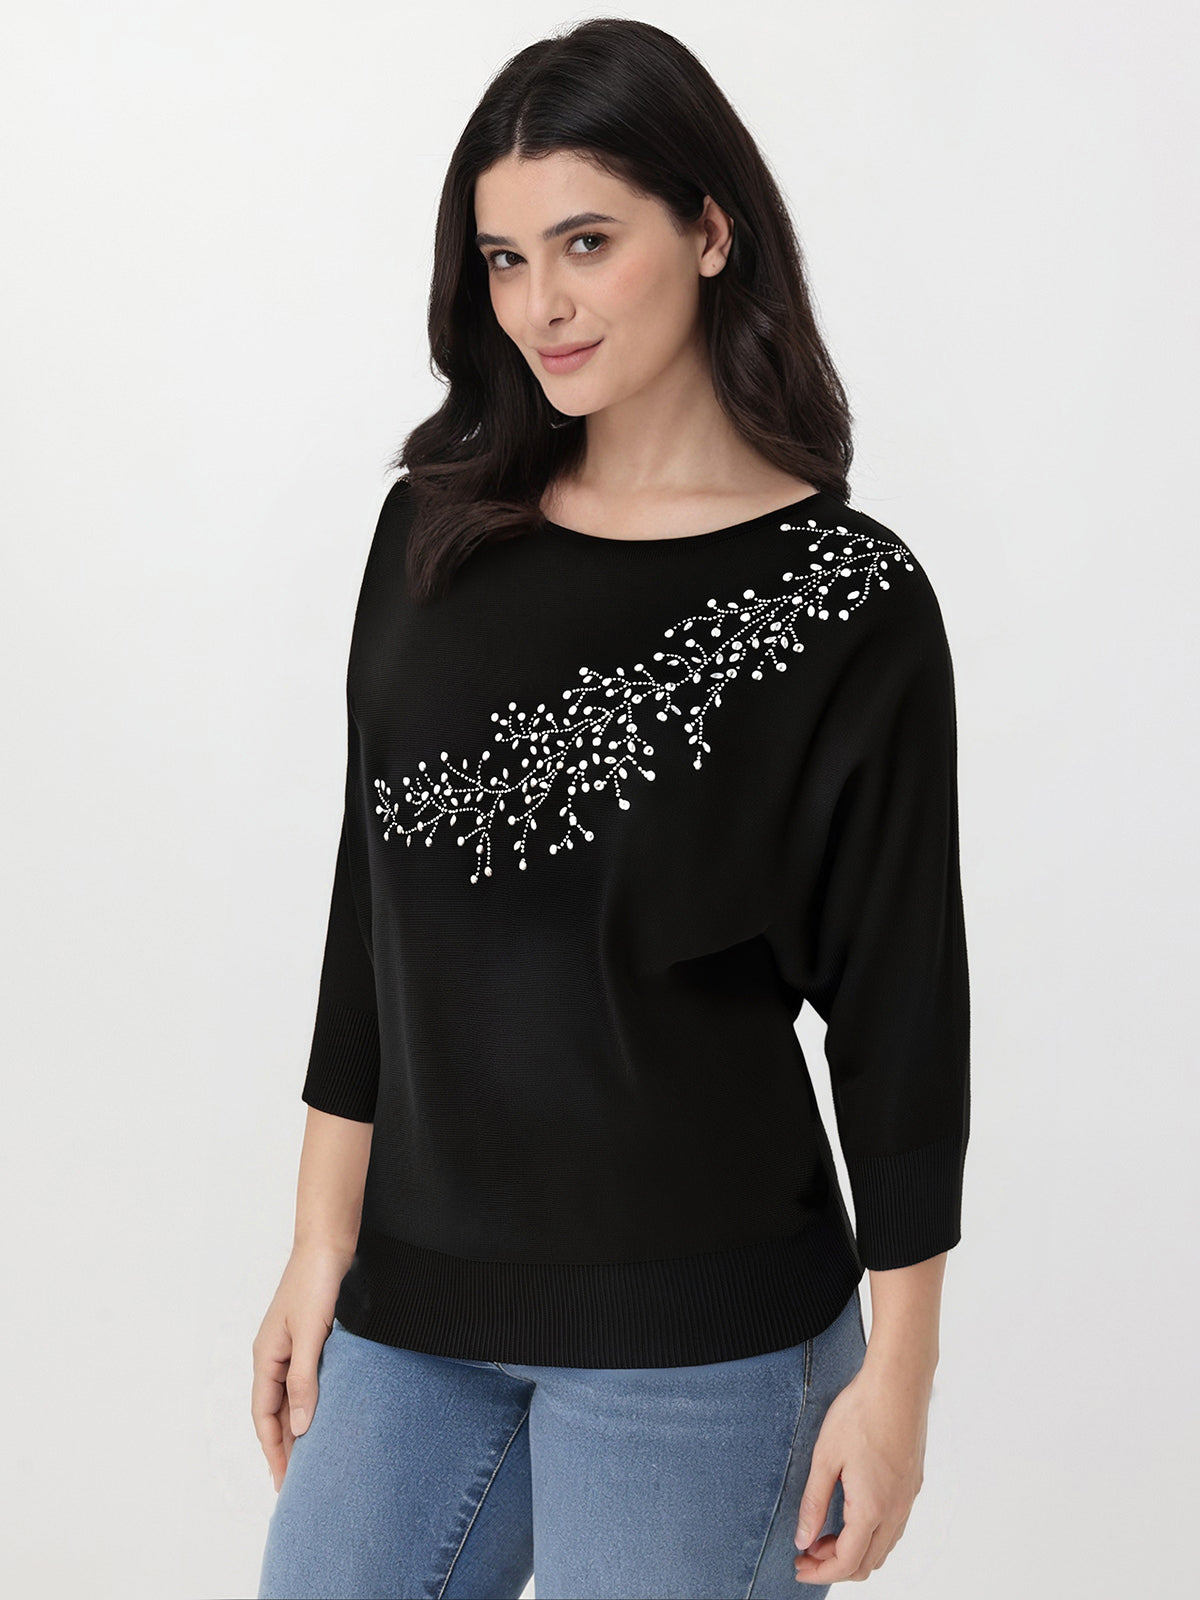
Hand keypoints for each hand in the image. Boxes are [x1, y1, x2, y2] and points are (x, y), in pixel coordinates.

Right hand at [250, 1243, 351, 1492]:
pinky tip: (326, 1414)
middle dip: (284, 1446)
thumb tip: (302, 1427)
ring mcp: (291, 1346)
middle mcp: (274, 1355)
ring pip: (291, 1397)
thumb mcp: (310, 1334)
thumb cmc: (315, 1282)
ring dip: (299, 1425)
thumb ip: (304, 1380)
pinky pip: (306, 1380)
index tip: (284, 1482)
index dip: (274, 1450)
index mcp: (266, 1357)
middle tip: (299, 1482)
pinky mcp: (311, 1337)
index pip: (264, 1416)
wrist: (329, 1242)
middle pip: (275, 1411)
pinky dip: (312, 1401)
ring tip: (312, 1458)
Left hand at [792, 1355, 930, 1583]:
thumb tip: (803, 1540)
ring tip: (823, 1533)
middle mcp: (895, 1511)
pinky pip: (893, 1527)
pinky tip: (850, 1514)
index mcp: (871, 1508)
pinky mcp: (912, 1485)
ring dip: (853, 1551)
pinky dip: (870, 1535)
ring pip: (883, 1548)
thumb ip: (814, 1503)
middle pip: (867, 1564)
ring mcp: (907, 1499)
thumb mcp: (825, 1457)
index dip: (819, 1572)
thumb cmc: (860, 1413)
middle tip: (806, 1552)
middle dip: (834, 1565)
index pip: (846, 1562)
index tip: (798, 1566)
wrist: (898, 1383)